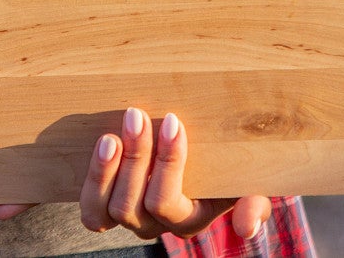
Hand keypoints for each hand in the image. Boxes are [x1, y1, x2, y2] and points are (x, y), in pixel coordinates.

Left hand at [80, 107, 269, 239]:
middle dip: (135, 158)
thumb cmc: (223, 164)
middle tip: (137, 115)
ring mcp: (126, 216)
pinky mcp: (103, 205)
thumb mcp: (246, 180)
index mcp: (188, 220)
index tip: (172, 121)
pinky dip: (93, 180)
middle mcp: (154, 224)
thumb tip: (247, 227)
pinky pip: (91, 209)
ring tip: (112, 135)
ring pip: (106, 211)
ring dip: (105, 171)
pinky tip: (102, 144)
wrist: (197, 152)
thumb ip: (253, 202)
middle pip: (133, 206)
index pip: (168, 203)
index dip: (167, 164)